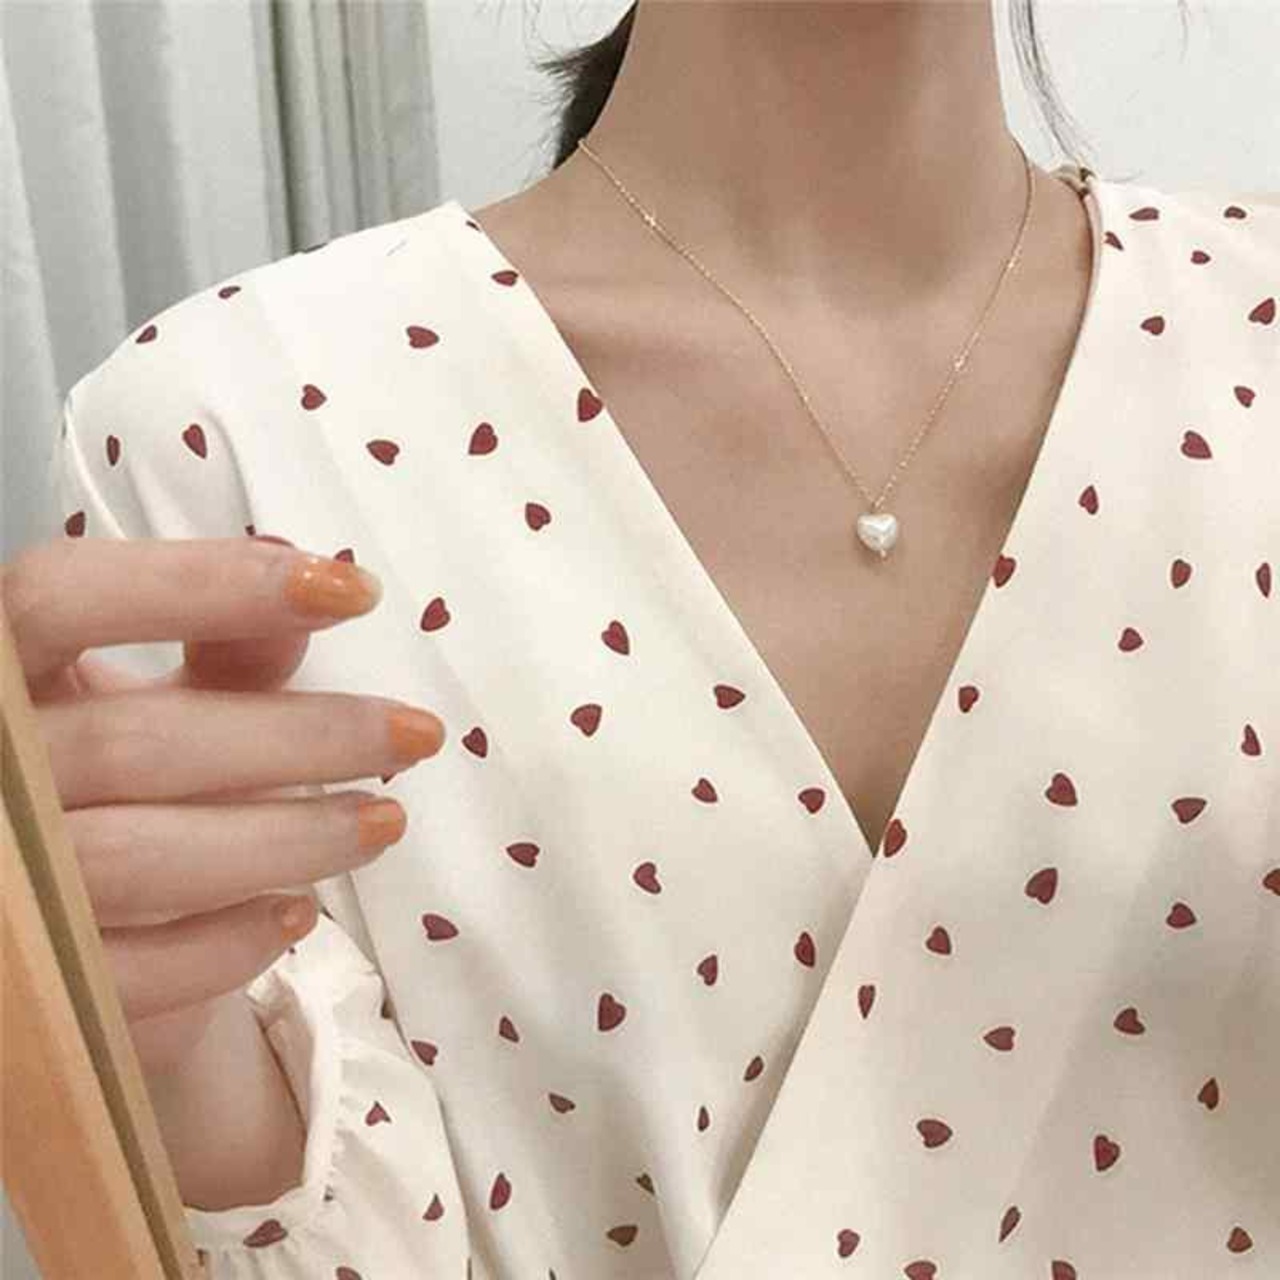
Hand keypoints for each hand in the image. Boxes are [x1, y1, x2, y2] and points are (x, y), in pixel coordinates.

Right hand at [2, 534, 444, 1078]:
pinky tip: (297, 916)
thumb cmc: (125, 789)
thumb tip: (321, 589)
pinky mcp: (28, 991)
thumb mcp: (161, 703)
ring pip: (138, 859)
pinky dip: (228, 943)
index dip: (200, 583)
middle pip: (134, 743)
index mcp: (0, 673)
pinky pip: (130, 973)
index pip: (62, 596)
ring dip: (288, 839)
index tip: (352, 592)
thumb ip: (228, 654)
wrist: (70, 933)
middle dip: (299, 738)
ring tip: (382, 821)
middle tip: (417, 735)